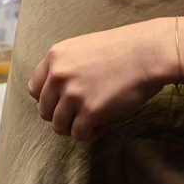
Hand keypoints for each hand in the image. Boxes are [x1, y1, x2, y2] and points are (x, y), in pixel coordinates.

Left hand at [28, 18, 176, 141]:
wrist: (149, 52)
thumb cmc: (124, 49)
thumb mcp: (84, 48)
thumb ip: (66, 67)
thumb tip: (57, 96)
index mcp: (55, 56)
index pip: (34, 89)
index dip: (49, 100)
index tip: (63, 103)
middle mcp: (59, 75)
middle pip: (44, 111)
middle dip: (62, 116)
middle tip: (82, 113)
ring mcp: (73, 94)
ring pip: (59, 126)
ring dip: (76, 126)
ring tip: (95, 118)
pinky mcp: (90, 111)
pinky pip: (80, 134)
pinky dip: (91, 133)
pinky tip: (104, 123)